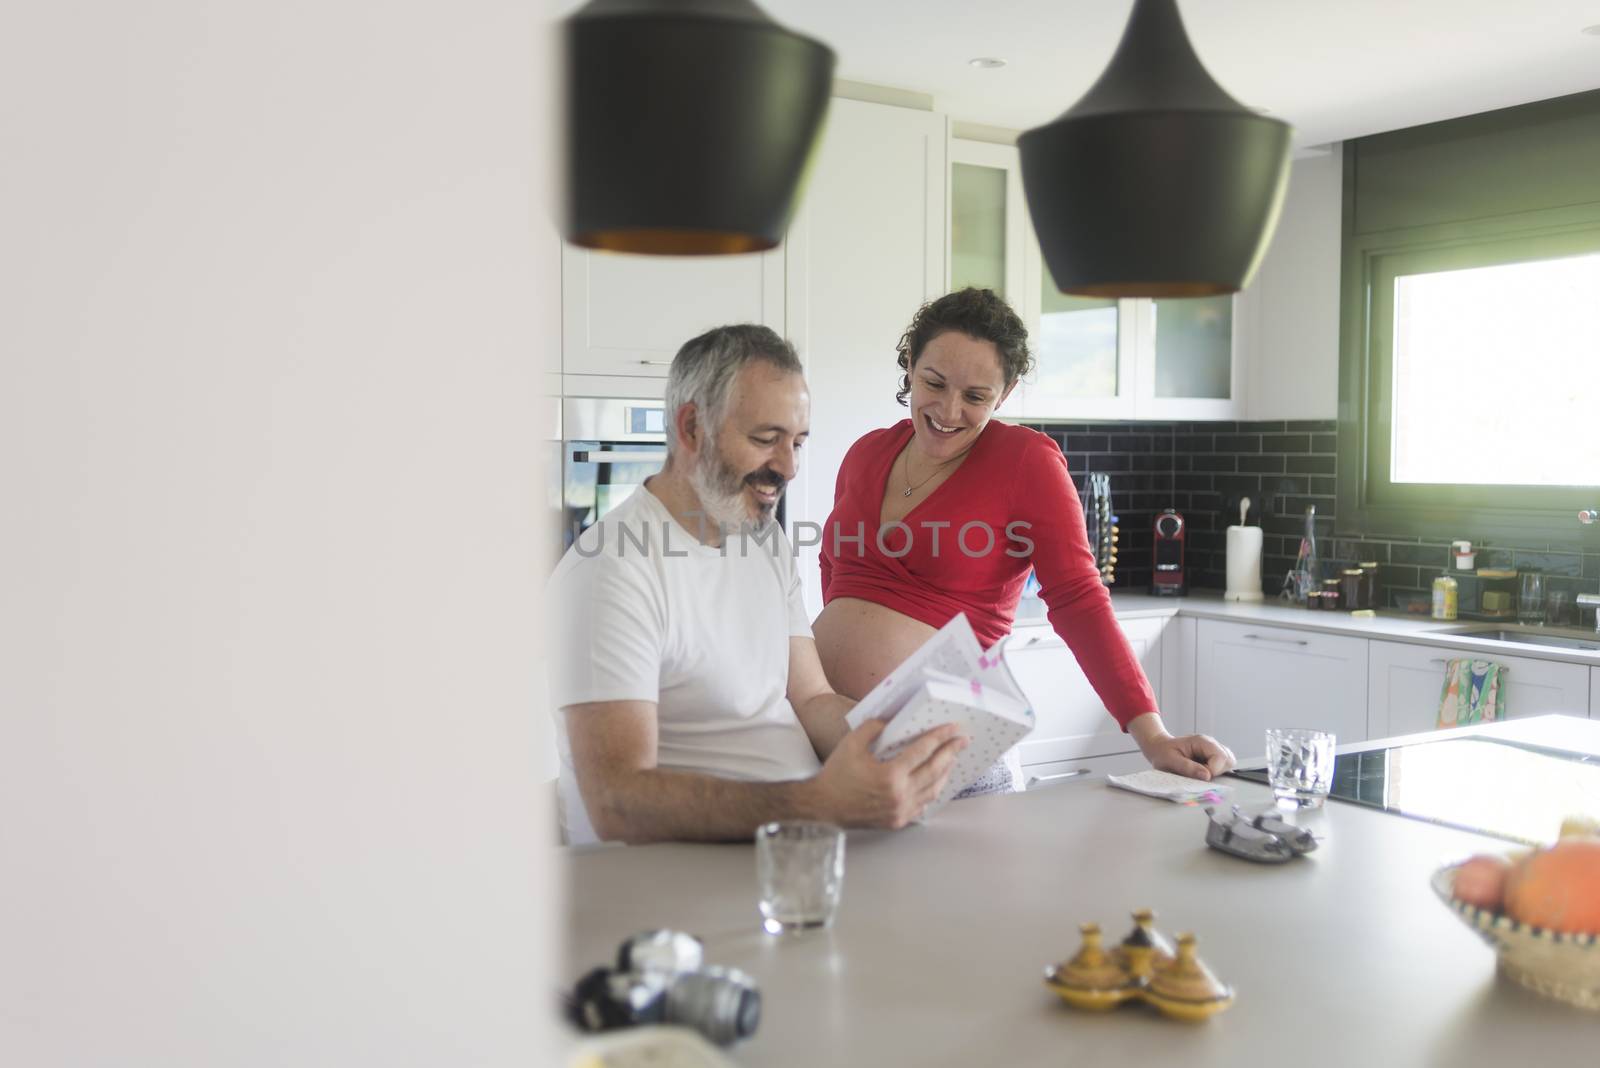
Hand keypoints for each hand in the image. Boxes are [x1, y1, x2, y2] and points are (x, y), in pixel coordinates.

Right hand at [809, 719, 967, 828]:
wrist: (823, 807)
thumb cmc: (836, 775)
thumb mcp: (851, 744)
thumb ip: (874, 728)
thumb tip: (893, 721)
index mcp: (889, 775)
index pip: (922, 751)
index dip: (939, 737)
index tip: (952, 728)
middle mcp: (899, 795)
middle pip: (934, 770)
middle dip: (951, 752)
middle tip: (962, 740)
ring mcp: (900, 811)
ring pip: (933, 789)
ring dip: (945, 772)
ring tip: (952, 758)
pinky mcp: (898, 820)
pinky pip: (923, 804)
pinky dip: (933, 790)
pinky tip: (936, 780)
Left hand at [1139, 730, 1235, 780]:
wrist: (1160, 748)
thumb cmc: (1163, 752)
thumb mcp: (1171, 760)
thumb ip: (1188, 768)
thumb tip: (1206, 776)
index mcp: (1202, 741)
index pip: (1220, 757)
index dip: (1213, 770)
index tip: (1200, 776)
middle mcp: (1211, 744)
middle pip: (1228, 760)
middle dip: (1217, 772)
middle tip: (1199, 774)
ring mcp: (1214, 750)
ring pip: (1228, 763)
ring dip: (1217, 772)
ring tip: (1200, 772)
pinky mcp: (1214, 757)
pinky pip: (1224, 766)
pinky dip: (1216, 772)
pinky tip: (1203, 771)